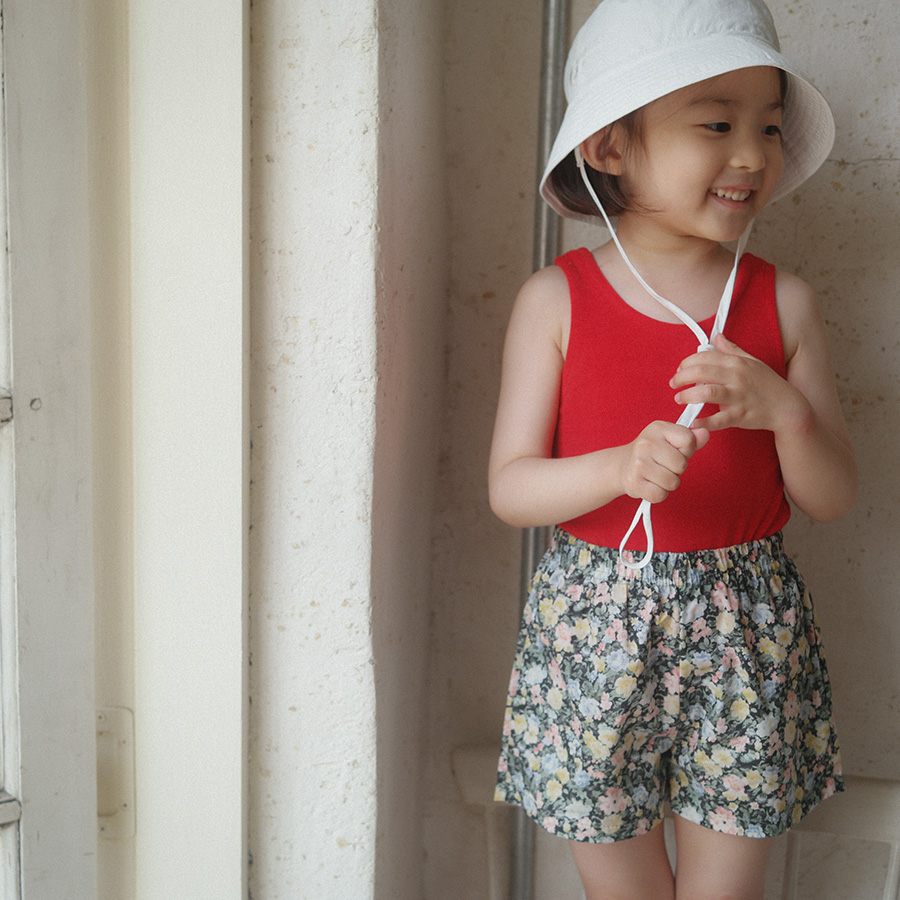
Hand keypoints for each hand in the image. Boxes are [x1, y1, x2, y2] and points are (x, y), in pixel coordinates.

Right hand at [619, 420, 709, 503]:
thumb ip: (690, 438)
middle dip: (677, 469)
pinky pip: (660, 495)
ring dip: (669, 482)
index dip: (686, 450)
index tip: (675, 451)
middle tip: (664, 465)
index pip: (688, 440)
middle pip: (681, 464)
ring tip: (658, 475)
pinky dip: (659, 493)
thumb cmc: (652, 452)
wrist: (623, 465)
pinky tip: (651, 484)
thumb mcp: (670, 439)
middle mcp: (645, 444)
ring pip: (672, 482)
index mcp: (658, 428)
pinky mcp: (634, 483)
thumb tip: (705, 434)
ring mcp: (638, 464)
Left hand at [670, 334, 804, 433]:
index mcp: (737, 363)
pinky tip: (693, 422)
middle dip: (682, 376)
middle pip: (701, 372)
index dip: (688, 362)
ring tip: (679, 398)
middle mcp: (737, 377)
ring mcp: (738, 397)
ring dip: (688, 395)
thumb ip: (732, 350)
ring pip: (707, 393)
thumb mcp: (752, 362)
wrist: (787, 407)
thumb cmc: (767, 384)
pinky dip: (704, 422)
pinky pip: (718, 419)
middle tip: (674, 383)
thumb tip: (717, 336)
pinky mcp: (740, 416)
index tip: (680, 369)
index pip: (706, 356)